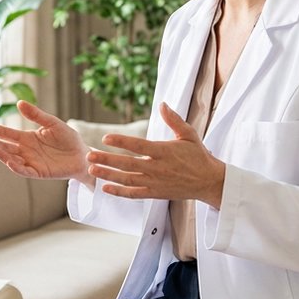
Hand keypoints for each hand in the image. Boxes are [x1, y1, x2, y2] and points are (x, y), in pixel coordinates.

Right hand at [0, 101, 91, 185]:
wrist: (83, 154)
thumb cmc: (68, 139)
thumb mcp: (52, 123)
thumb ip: (36, 115)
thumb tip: (19, 103)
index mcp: (28, 138)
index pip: (7, 133)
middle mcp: (26, 150)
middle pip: (5, 146)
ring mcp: (31, 162)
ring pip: (11, 158)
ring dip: (1, 154)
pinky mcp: (39, 172)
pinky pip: (24, 170)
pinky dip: (16, 166)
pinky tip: (8, 160)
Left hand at [85, 103, 226, 207]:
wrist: (209, 181)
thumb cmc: (198, 156)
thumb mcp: (188, 134)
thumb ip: (174, 119)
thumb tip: (162, 104)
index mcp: (164, 151)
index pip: (139, 146)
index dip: (121, 142)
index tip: (105, 138)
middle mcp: (158, 168)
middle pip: (128, 164)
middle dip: (107, 160)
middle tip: (89, 155)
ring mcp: (156, 182)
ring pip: (128, 180)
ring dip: (108, 175)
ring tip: (92, 170)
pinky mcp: (156, 193)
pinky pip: (134, 194)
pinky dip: (119, 192)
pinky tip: (105, 188)